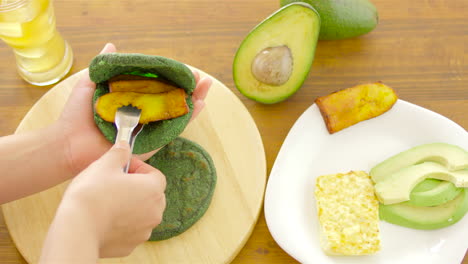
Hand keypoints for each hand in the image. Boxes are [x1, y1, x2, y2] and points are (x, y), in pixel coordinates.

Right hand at [41, 141, 165, 261]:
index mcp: (153, 190)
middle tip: (115, 183)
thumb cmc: (92, 194)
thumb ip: (119, 153)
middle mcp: (155, 212)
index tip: (123, 167)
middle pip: (151, 195)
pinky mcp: (130, 245)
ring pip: (141, 214)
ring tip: (107, 201)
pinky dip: (121, 224)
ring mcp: (144, 231)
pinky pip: (129, 230)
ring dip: (129, 206)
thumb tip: (124, 146)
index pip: (155, 174)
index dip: (139, 168)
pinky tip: (103, 218)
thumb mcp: (105, 164)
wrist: (77, 229)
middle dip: (136, 187)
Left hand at [56, 43, 211, 174]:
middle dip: (187, 87)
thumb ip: (102, 67)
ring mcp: (149, 128)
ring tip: (206, 86)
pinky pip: (174, 129)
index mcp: (130, 100)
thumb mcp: (89, 85)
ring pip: (177, 112)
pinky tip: (200, 104)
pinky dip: (189, 117)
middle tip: (200, 77)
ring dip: (194, 99)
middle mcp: (142, 113)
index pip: (156, 87)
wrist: (70, 144)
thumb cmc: (77, 117)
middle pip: (171, 98)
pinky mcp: (152, 141)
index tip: (182, 68)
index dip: (171, 78)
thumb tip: (111, 45)